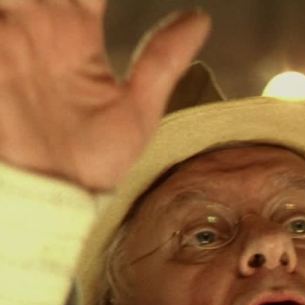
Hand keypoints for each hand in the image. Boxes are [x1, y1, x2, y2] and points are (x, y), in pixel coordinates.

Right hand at [0, 0, 209, 190]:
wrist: (54, 201)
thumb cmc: (95, 164)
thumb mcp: (137, 109)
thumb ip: (164, 58)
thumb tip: (201, 17)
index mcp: (74, 34)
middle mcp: (38, 28)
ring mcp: (6, 40)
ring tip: (38, 2)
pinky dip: (4, 12)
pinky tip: (15, 11)